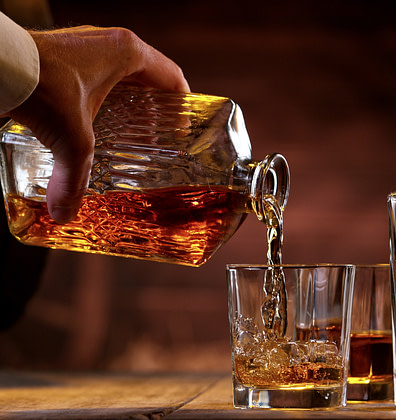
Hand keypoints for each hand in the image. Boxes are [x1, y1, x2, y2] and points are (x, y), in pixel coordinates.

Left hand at [5, 26, 188, 222]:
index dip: (183, 103)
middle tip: (160, 133)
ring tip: (133, 128)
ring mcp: (90, 45)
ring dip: (134, 99)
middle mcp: (112, 43)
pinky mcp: (70, 53)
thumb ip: (73, 179)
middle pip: (151, 76)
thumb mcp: (71, 138)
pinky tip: (102, 118)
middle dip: (158, 105)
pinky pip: (104, 72)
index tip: (183, 125)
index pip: (172, 76)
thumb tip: (65, 213)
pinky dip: (110, 94)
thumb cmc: (39, 82)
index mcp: (129, 54)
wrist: (0, 62)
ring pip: (127, 73)